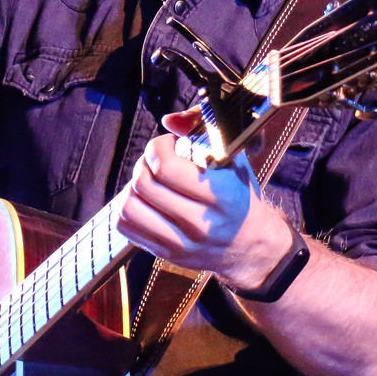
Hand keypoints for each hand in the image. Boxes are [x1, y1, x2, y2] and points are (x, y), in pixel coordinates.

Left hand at [113, 109, 293, 290]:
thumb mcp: (233, 161)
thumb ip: (203, 131)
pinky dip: (127, 209)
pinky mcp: (166, 255)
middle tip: (156, 162)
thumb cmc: (239, 197)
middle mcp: (201, 223)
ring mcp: (181, 243)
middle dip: (144, 163)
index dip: (158, 147)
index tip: (168, 145)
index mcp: (221, 196)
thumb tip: (169, 120)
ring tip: (148, 182)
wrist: (250, 246)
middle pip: (144, 184)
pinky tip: (145, 201)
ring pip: (129, 208)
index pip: (166, 167)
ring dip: (132, 187)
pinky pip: (126, 227)